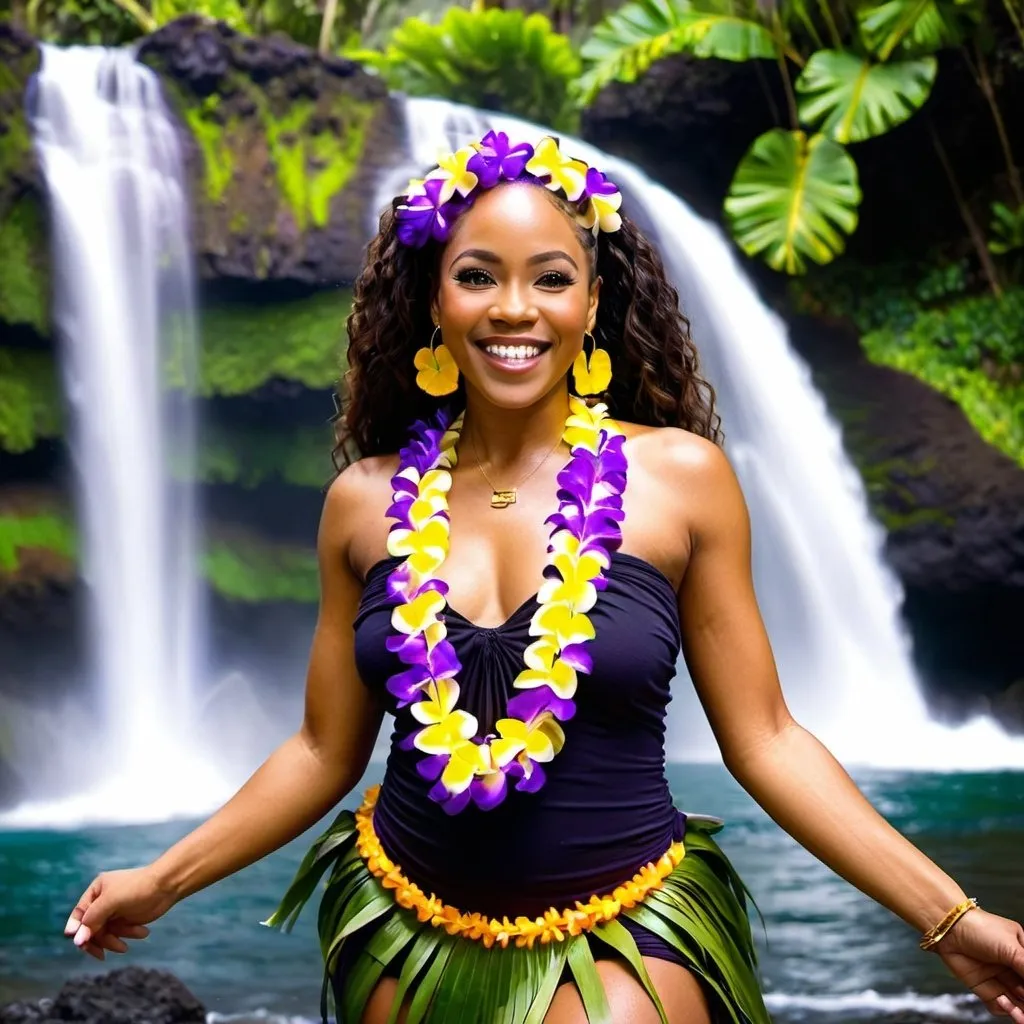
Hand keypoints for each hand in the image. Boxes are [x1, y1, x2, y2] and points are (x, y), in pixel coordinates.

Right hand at [63, 866, 177, 960]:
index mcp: (96, 891)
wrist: (167, 886)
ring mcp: (114, 912)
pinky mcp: (125, 920)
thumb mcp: (111, 901)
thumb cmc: (137, 888)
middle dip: (98, 940)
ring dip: (114, 940)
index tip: (80, 943)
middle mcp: (102, 902)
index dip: (77, 930)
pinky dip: (126, 936)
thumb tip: (76, 940)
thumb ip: (92, 919)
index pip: (79, 914)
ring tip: (127, 945)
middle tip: (102, 954)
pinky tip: (143, 932)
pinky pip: (117, 934)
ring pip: (104, 934)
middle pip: (89, 929)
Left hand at [932, 907, 1023, 1021]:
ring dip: (1020, 1010)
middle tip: (1022, 995)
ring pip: (1018, 1004)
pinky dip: (1005, 1009)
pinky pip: (1000, 1007)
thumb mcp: (1011, 947)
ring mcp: (1000, 980)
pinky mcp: (985, 989)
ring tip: (1017, 1007)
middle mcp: (1013, 969)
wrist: (950, 929)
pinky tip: (1003, 1000)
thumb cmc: (980, 929)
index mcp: (1023, 953)